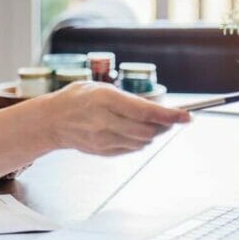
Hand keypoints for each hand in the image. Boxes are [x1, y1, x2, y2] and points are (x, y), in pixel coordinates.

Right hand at [45, 82, 191, 154]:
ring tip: (148, 124)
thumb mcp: (99, 88)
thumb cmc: (76, 99)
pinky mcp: (102, 151)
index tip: (186, 116)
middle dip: (163, 126)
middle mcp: (103, 121)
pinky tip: (131, 131)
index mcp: (103, 99)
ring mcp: (102, 139)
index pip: (144, 111)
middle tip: (170, 119)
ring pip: (142, 141)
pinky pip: (131, 149)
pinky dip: (138, 141)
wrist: (51, 121)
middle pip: (147, 130)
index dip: (169, 115)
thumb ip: (127, 99)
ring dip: (151, 134)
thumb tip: (157, 111)